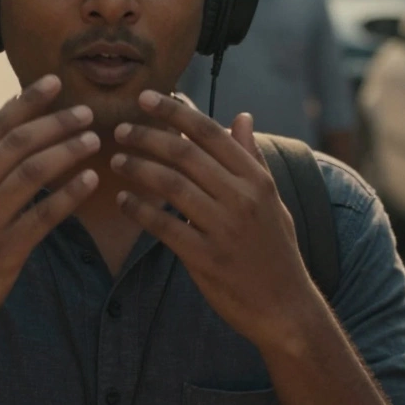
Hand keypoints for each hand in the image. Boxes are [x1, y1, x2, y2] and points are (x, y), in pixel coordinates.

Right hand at [0, 74, 100, 348]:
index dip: (27, 101)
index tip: (55, 82)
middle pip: (17, 144)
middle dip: (55, 123)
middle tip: (86, 112)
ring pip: (32, 173)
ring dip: (67, 151)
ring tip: (93, 140)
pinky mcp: (3, 251)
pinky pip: (43, 215)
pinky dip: (69, 195)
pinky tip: (90, 181)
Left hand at [111, 91, 318, 347]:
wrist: (286, 308)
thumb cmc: (276, 249)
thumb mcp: (272, 199)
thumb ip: (251, 158)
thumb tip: (241, 116)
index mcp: (256, 179)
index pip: (210, 133)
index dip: (175, 111)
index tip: (146, 97)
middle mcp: (242, 197)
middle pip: (185, 153)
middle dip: (147, 136)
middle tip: (120, 130)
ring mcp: (225, 228)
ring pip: (171, 185)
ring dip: (138, 169)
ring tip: (117, 162)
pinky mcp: (207, 258)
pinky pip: (165, 226)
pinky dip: (140, 210)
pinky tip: (123, 201)